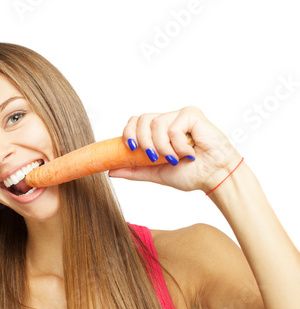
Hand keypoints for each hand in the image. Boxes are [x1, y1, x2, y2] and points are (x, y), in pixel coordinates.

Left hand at [108, 106, 241, 191]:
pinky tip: (190, 153)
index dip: (128, 132)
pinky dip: (178, 145)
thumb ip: (134, 170)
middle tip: (153, 157)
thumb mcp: (156, 173)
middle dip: (143, 141)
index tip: (130, 148)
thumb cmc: (191, 174)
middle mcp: (168, 120)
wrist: (215, 178)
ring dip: (163, 147)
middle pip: (141, 119)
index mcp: (158, 132)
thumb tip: (110, 171)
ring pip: (156, 123)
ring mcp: (180, 116)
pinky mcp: (192, 114)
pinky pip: (173, 127)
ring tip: (175, 158)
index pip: (135, 122)